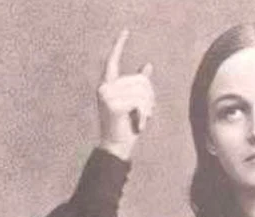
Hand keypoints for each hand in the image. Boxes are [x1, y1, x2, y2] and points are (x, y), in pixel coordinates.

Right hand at [96, 29, 154, 159]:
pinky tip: (141, 125)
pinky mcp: (113, 105)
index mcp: (107, 84)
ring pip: (142, 91)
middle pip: (139, 80)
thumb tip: (148, 66)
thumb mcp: (134, 102)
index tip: (126, 31)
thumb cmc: (126, 125)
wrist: (116, 147)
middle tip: (148, 113)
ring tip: (143, 118)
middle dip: (150, 96)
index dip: (119, 45)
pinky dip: (145, 115)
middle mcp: (104, 87)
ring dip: (148, 107)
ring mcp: (107, 95)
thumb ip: (138, 84)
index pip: (113, 60)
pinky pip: (139, 102)